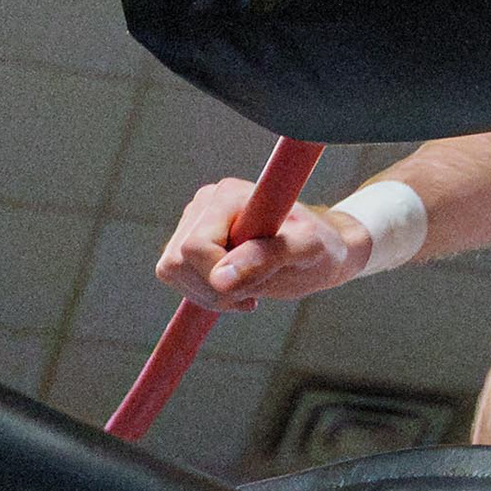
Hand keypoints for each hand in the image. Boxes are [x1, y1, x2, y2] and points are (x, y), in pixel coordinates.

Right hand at [159, 179, 363, 311]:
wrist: (321, 250)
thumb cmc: (320, 247)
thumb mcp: (306, 252)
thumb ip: (266, 259)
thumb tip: (219, 278)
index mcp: (230, 195)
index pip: (195, 248)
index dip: (219, 278)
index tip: (256, 288)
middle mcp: (206, 201)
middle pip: (176, 261)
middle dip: (214, 290)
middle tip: (254, 293)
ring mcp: (194, 218)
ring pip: (170, 270)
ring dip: (209, 294)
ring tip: (248, 290)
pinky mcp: (189, 237)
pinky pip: (173, 274)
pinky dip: (202, 293)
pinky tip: (235, 289)